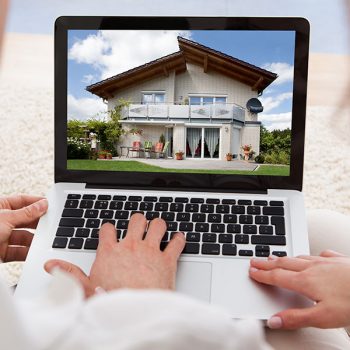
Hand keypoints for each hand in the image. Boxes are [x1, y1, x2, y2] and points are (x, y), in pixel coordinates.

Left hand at [0, 195, 47, 261]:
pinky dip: (26, 252)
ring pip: (23, 237)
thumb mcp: (5, 218)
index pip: (22, 201)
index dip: (36, 202)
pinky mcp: (1, 252)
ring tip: (42, 240)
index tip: (49, 205)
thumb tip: (42, 204)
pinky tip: (33, 251)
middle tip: (50, 223)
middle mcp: (1, 221)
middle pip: (25, 220)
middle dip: (36, 223)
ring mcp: (1, 237)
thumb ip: (26, 213)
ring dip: (33, 239)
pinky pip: (18, 251)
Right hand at [45, 214, 185, 296]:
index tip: (112, 231)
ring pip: (157, 224)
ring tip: (158, 229)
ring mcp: (151, 250)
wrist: (137, 314)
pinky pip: (177, 242)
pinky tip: (179, 239)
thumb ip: (70, 274)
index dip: (110, 229)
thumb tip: (52, 266)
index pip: (108, 229)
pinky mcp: (167, 259)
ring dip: (159, 225)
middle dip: (138, 221)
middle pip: (136, 219)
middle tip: (139, 226)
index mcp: (111, 251)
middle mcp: (131, 246)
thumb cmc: (113, 302)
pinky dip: (179, 239)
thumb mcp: (86, 289)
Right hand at [249, 250, 349, 328]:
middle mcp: (313, 268)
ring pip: (299, 257)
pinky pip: (320, 255)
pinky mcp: (339, 260)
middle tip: (255, 260)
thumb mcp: (323, 317)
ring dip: (284, 258)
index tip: (251, 271)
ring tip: (276, 257)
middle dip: (267, 262)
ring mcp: (326, 262)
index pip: (277, 277)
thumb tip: (274, 320)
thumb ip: (296, 318)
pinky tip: (313, 257)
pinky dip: (310, 256)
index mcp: (306, 281)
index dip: (262, 274)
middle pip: (284, 263)